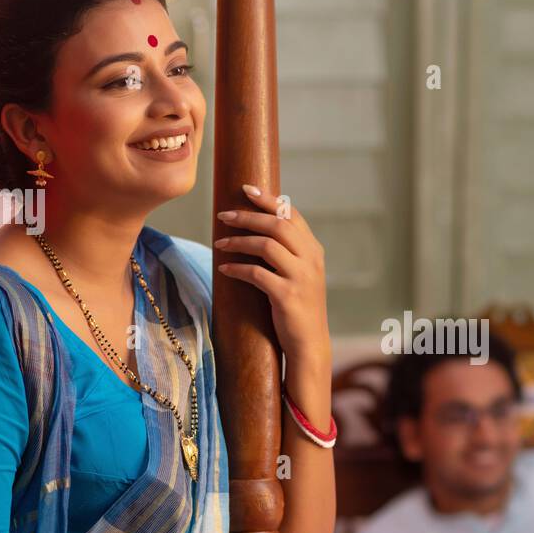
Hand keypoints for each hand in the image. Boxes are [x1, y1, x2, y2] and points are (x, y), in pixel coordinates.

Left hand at [214, 184, 329, 366]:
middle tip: (223, 215)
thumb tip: (260, 228)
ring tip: (219, 242)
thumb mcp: (300, 275)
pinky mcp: (287, 295)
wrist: (309, 343)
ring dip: (238, 241)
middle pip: (277, 225)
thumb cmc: (298, 308)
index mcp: (314, 251)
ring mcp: (301, 277)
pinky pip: (257, 273)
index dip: (269, 200)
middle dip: (247, 216)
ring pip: (266, 245)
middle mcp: (311, 260)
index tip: (246, 189)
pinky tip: (224, 269)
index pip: (291, 215)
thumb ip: (289, 252)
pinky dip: (237, 268)